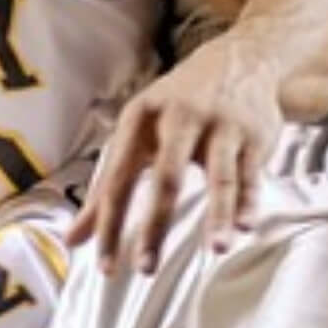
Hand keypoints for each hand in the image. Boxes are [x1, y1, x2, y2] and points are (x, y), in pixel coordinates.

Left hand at [68, 41, 281, 273]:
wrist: (238, 59)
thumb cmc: (176, 106)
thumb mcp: (137, 134)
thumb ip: (105, 189)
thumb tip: (73, 240)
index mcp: (142, 118)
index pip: (118, 179)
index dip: (109, 225)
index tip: (106, 266)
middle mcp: (181, 118)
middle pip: (165, 178)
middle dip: (155, 225)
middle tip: (145, 268)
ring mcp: (222, 125)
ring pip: (220, 176)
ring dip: (218, 215)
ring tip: (216, 249)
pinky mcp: (255, 134)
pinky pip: (251, 174)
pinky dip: (248, 202)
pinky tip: (244, 228)